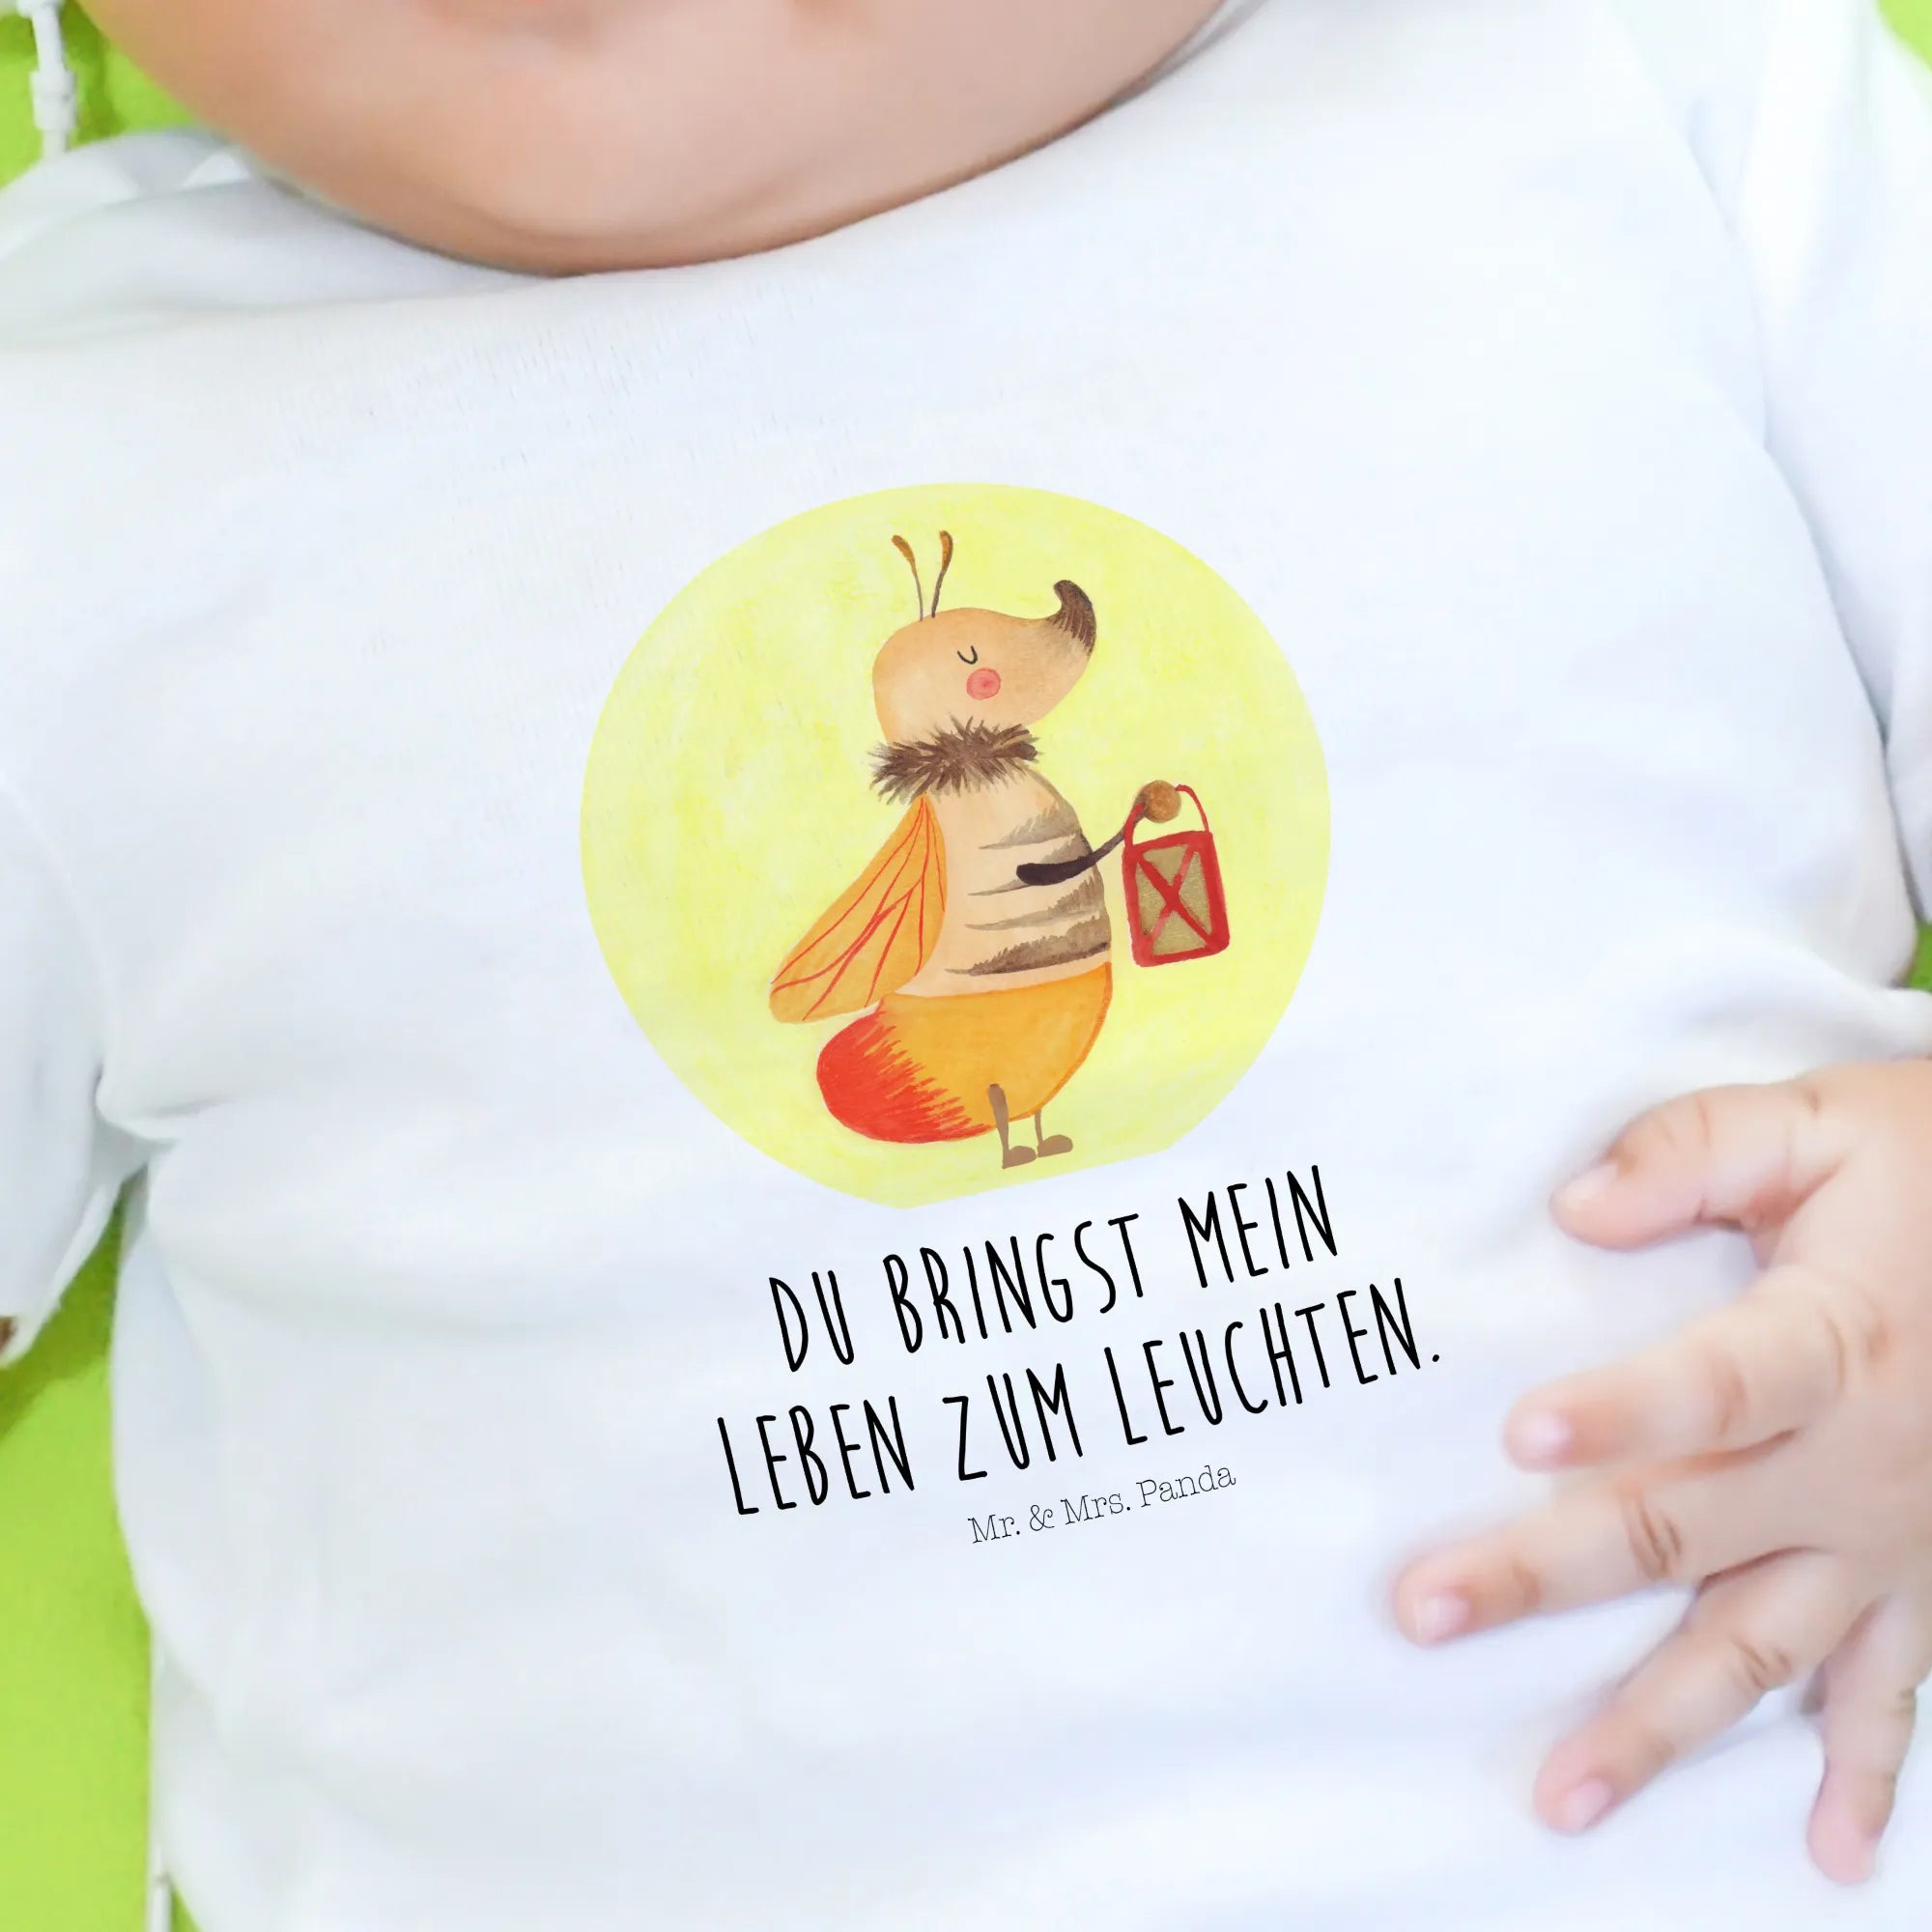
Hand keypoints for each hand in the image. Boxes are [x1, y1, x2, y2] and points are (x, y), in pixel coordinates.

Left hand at [1393, 1063, 1931, 1883]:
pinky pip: (1895, 1689)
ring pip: (1765, 1648)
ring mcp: (1893, 1538)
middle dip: (1546, 1575)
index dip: (1624, 1411)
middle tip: (1425, 1613)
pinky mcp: (1923, 1576)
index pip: (1716, 1386)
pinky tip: (1826, 1856)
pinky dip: (1863, 1775)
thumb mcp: (1821, 1124)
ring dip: (1662, 1725)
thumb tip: (1574, 1208)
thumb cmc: (1926, 1166)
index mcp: (1834, 1341)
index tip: (1520, 1434)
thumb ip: (1694, 1151)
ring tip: (1566, 1796)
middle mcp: (1860, 1463)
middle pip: (1688, 1530)